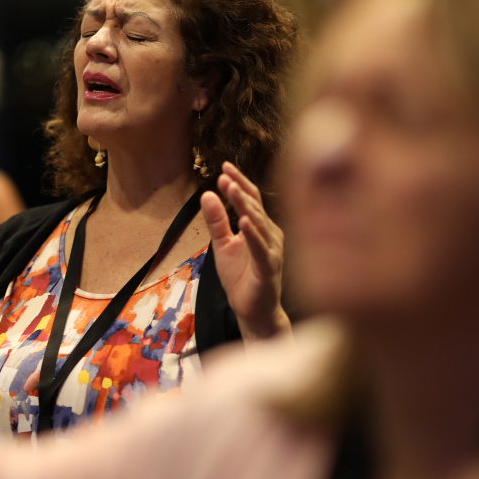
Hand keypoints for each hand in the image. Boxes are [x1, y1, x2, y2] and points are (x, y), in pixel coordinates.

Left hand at [201, 162, 289, 340]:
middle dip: (239, 188)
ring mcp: (272, 250)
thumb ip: (216, 221)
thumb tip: (206, 194)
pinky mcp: (269, 268)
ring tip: (231, 188)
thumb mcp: (222, 246)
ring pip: (259, 223)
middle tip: (225, 172)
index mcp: (262, 227)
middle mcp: (271, 235)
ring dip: (244, 205)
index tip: (223, 166)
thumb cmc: (242, 278)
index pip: (251, 199)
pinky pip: (260, 248)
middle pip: (256, 206)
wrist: (253, 312)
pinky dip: (252, 234)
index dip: (238, 182)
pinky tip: (243, 221)